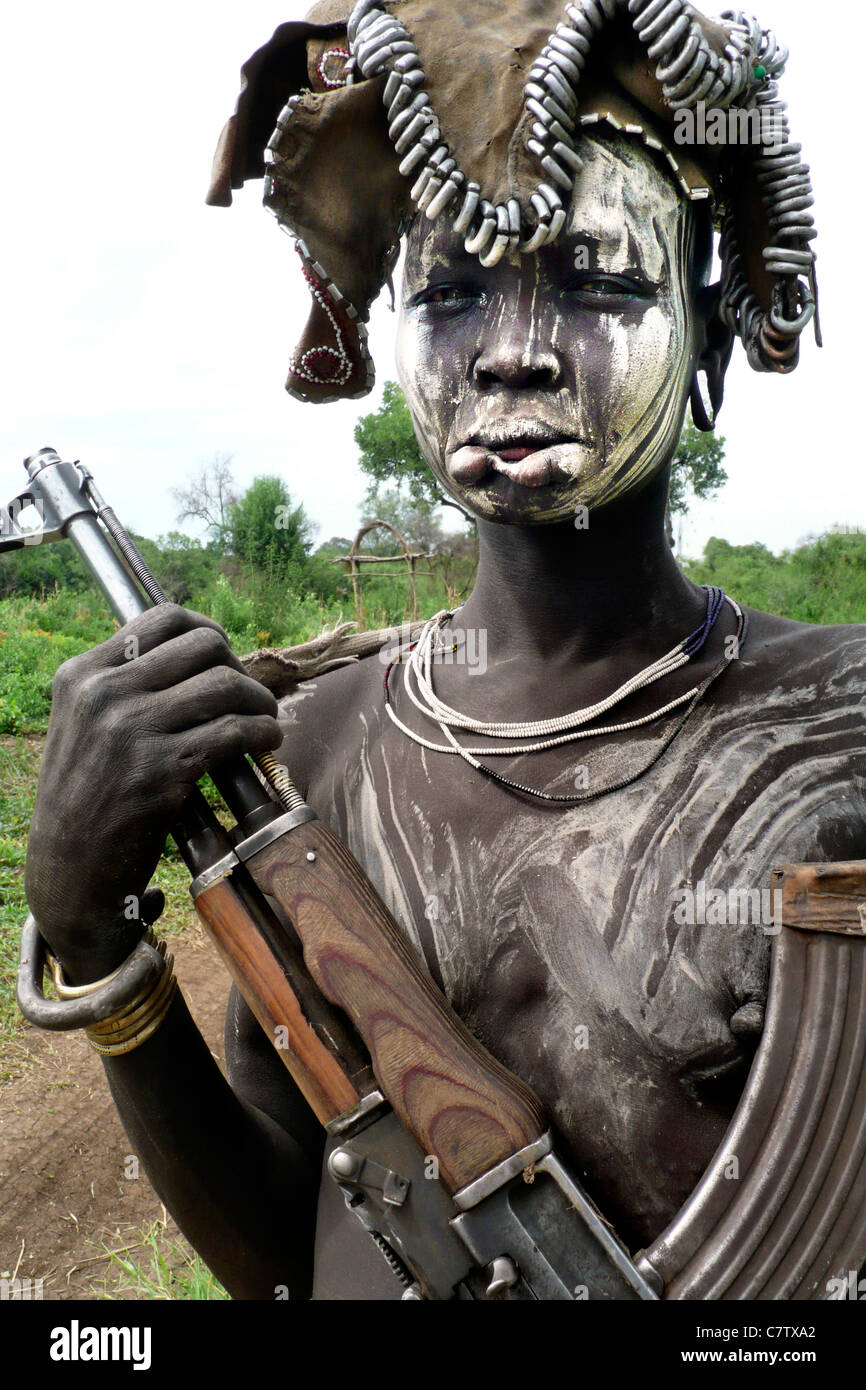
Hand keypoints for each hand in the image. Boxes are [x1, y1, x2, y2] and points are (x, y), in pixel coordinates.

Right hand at [25, 604, 281, 981]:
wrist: (69, 871)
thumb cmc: (87, 798)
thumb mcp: (84, 726)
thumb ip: (124, 686)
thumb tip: (199, 653)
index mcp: (82, 674)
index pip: (163, 619)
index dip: (209, 631)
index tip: (226, 658)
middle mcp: (102, 693)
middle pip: (203, 645)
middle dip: (239, 667)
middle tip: (249, 696)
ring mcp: (130, 730)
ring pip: (226, 685)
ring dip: (260, 701)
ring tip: (265, 720)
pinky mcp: (161, 769)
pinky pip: (234, 730)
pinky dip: (263, 733)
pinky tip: (267, 742)